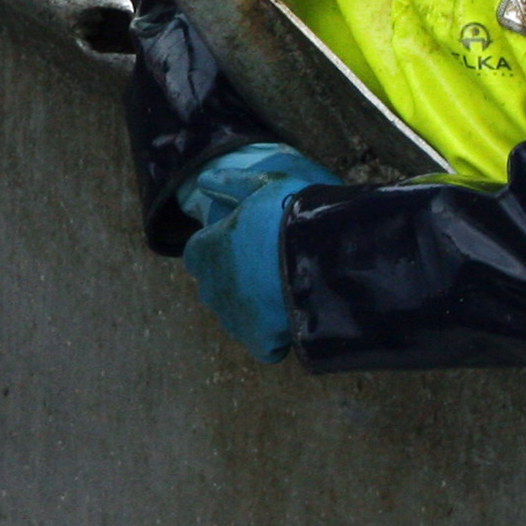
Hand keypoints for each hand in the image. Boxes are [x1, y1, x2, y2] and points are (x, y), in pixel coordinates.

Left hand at [176, 144, 339, 361]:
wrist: (325, 254)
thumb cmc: (293, 214)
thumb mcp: (265, 185)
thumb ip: (231, 184)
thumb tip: (204, 180)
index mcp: (202, 251)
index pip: (200, 255)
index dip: (226, 250)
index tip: (253, 245)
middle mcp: (210, 287)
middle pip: (217, 288)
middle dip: (238, 282)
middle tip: (275, 269)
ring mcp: (233, 317)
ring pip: (238, 318)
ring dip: (256, 311)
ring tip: (288, 292)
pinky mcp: (259, 340)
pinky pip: (263, 345)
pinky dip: (276, 338)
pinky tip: (295, 320)